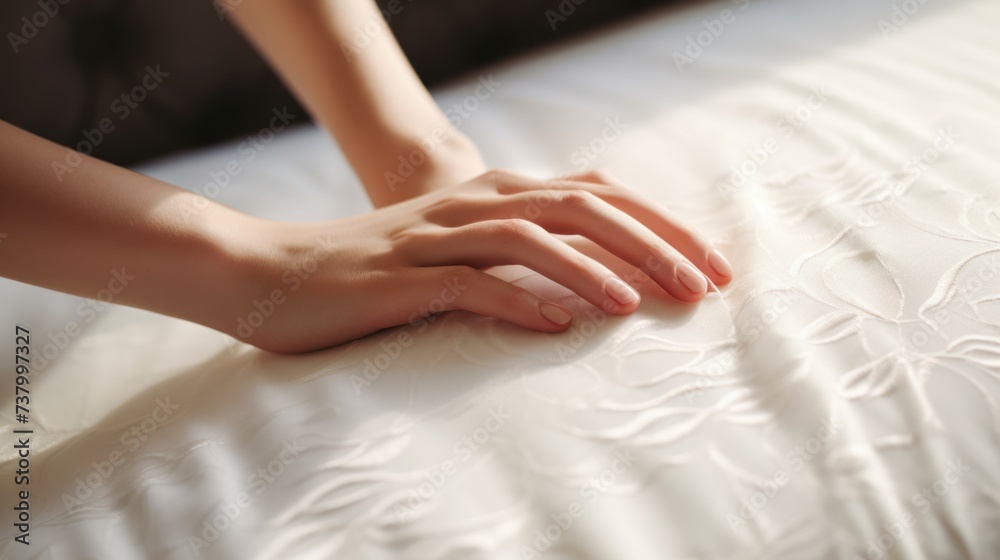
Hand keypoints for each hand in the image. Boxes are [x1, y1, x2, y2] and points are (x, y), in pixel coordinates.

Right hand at [234, 169, 733, 351]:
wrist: (268, 271)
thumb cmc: (371, 271)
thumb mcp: (455, 251)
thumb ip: (514, 253)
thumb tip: (585, 277)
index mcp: (492, 195)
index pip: (596, 194)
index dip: (659, 224)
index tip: (711, 264)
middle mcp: (472, 204)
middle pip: (579, 206)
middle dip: (650, 242)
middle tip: (705, 285)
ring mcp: (435, 238)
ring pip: (530, 238)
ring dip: (594, 269)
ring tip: (645, 305)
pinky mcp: (399, 278)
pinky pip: (467, 285)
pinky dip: (518, 302)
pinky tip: (558, 327)